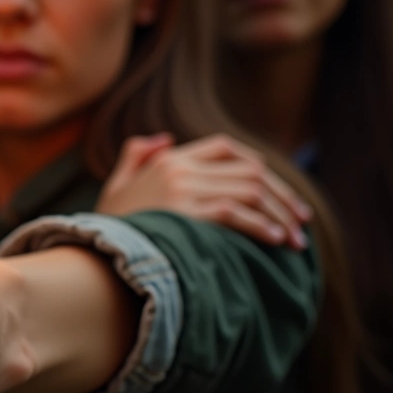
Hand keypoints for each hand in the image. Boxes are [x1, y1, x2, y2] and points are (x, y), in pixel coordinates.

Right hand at [97, 133, 310, 248]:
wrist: (92, 254)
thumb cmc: (106, 227)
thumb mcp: (116, 186)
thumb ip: (135, 156)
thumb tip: (164, 138)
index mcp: (167, 160)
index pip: (225, 148)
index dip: (259, 169)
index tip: (279, 195)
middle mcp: (177, 168)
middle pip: (249, 171)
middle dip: (282, 198)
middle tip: (301, 224)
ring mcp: (181, 189)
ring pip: (249, 191)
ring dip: (279, 216)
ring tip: (295, 242)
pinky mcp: (184, 213)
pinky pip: (235, 213)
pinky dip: (261, 226)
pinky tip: (275, 241)